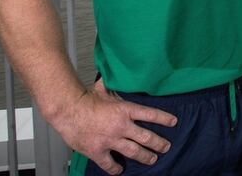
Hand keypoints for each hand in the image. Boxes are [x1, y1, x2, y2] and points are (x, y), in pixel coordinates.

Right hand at [51, 79, 176, 174]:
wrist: (67, 110)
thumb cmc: (85, 99)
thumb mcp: (104, 90)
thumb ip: (114, 87)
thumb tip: (119, 75)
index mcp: (125, 110)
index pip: (150, 114)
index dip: (164, 119)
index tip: (174, 122)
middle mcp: (121, 126)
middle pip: (146, 137)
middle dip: (159, 143)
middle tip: (166, 146)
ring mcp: (110, 140)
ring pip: (134, 152)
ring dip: (146, 156)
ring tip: (153, 159)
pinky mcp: (98, 151)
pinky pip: (110, 164)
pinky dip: (116, 168)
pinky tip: (120, 170)